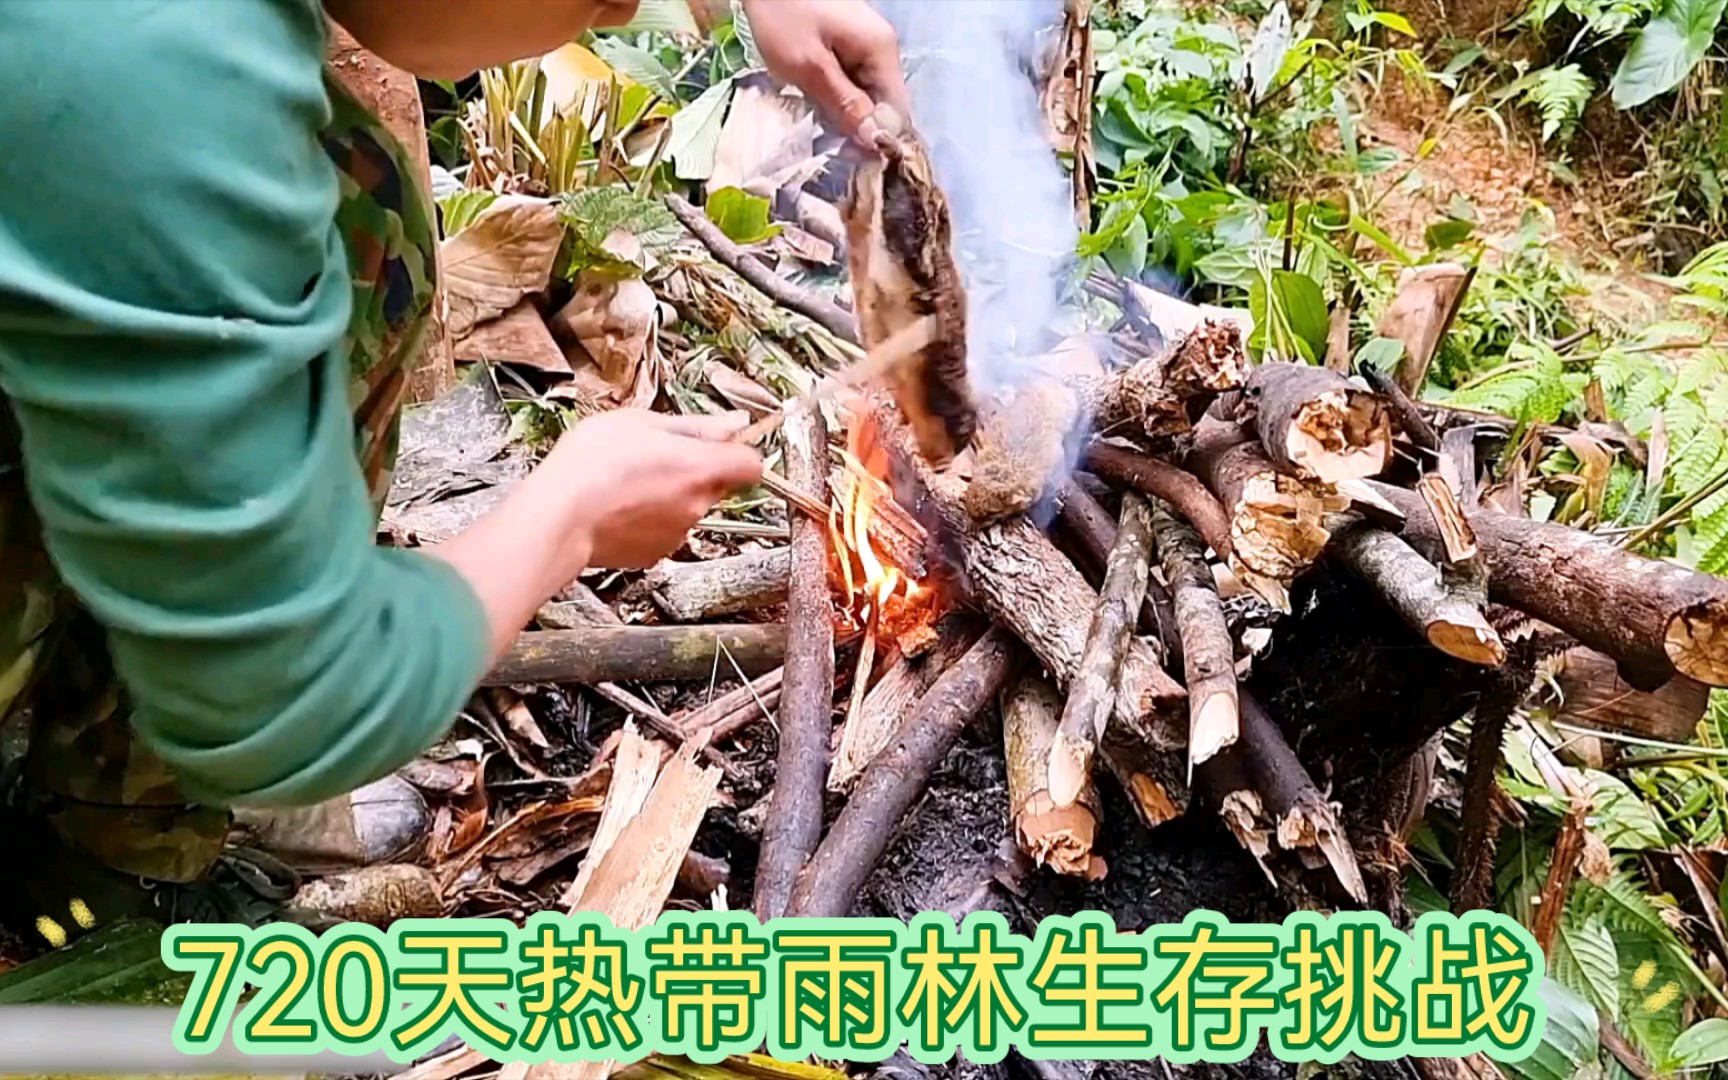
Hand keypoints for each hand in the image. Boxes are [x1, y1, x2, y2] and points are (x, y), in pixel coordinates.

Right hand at [551, 409, 763, 568]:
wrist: (557, 517)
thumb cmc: (590, 465)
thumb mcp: (641, 422)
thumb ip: (696, 426)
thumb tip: (733, 425)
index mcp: (701, 467)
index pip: (752, 464)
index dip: (737, 452)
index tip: (718, 444)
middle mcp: (697, 505)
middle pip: (718, 485)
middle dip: (697, 470)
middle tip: (656, 456)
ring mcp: (678, 533)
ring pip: (690, 508)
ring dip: (671, 495)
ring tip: (630, 482)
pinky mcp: (655, 554)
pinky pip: (665, 530)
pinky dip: (651, 519)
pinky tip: (622, 506)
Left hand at [742, 0, 911, 147]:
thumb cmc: (783, 17)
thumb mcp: (810, 67)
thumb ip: (845, 104)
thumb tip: (876, 142)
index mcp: (881, 51)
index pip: (897, 110)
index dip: (878, 138)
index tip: (851, 157)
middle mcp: (882, 49)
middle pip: (883, 104)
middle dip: (858, 125)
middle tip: (826, 138)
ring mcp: (866, 46)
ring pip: (866, 95)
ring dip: (844, 112)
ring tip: (816, 115)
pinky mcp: (848, 46)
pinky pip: (852, 82)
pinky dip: (835, 95)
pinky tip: (814, 98)